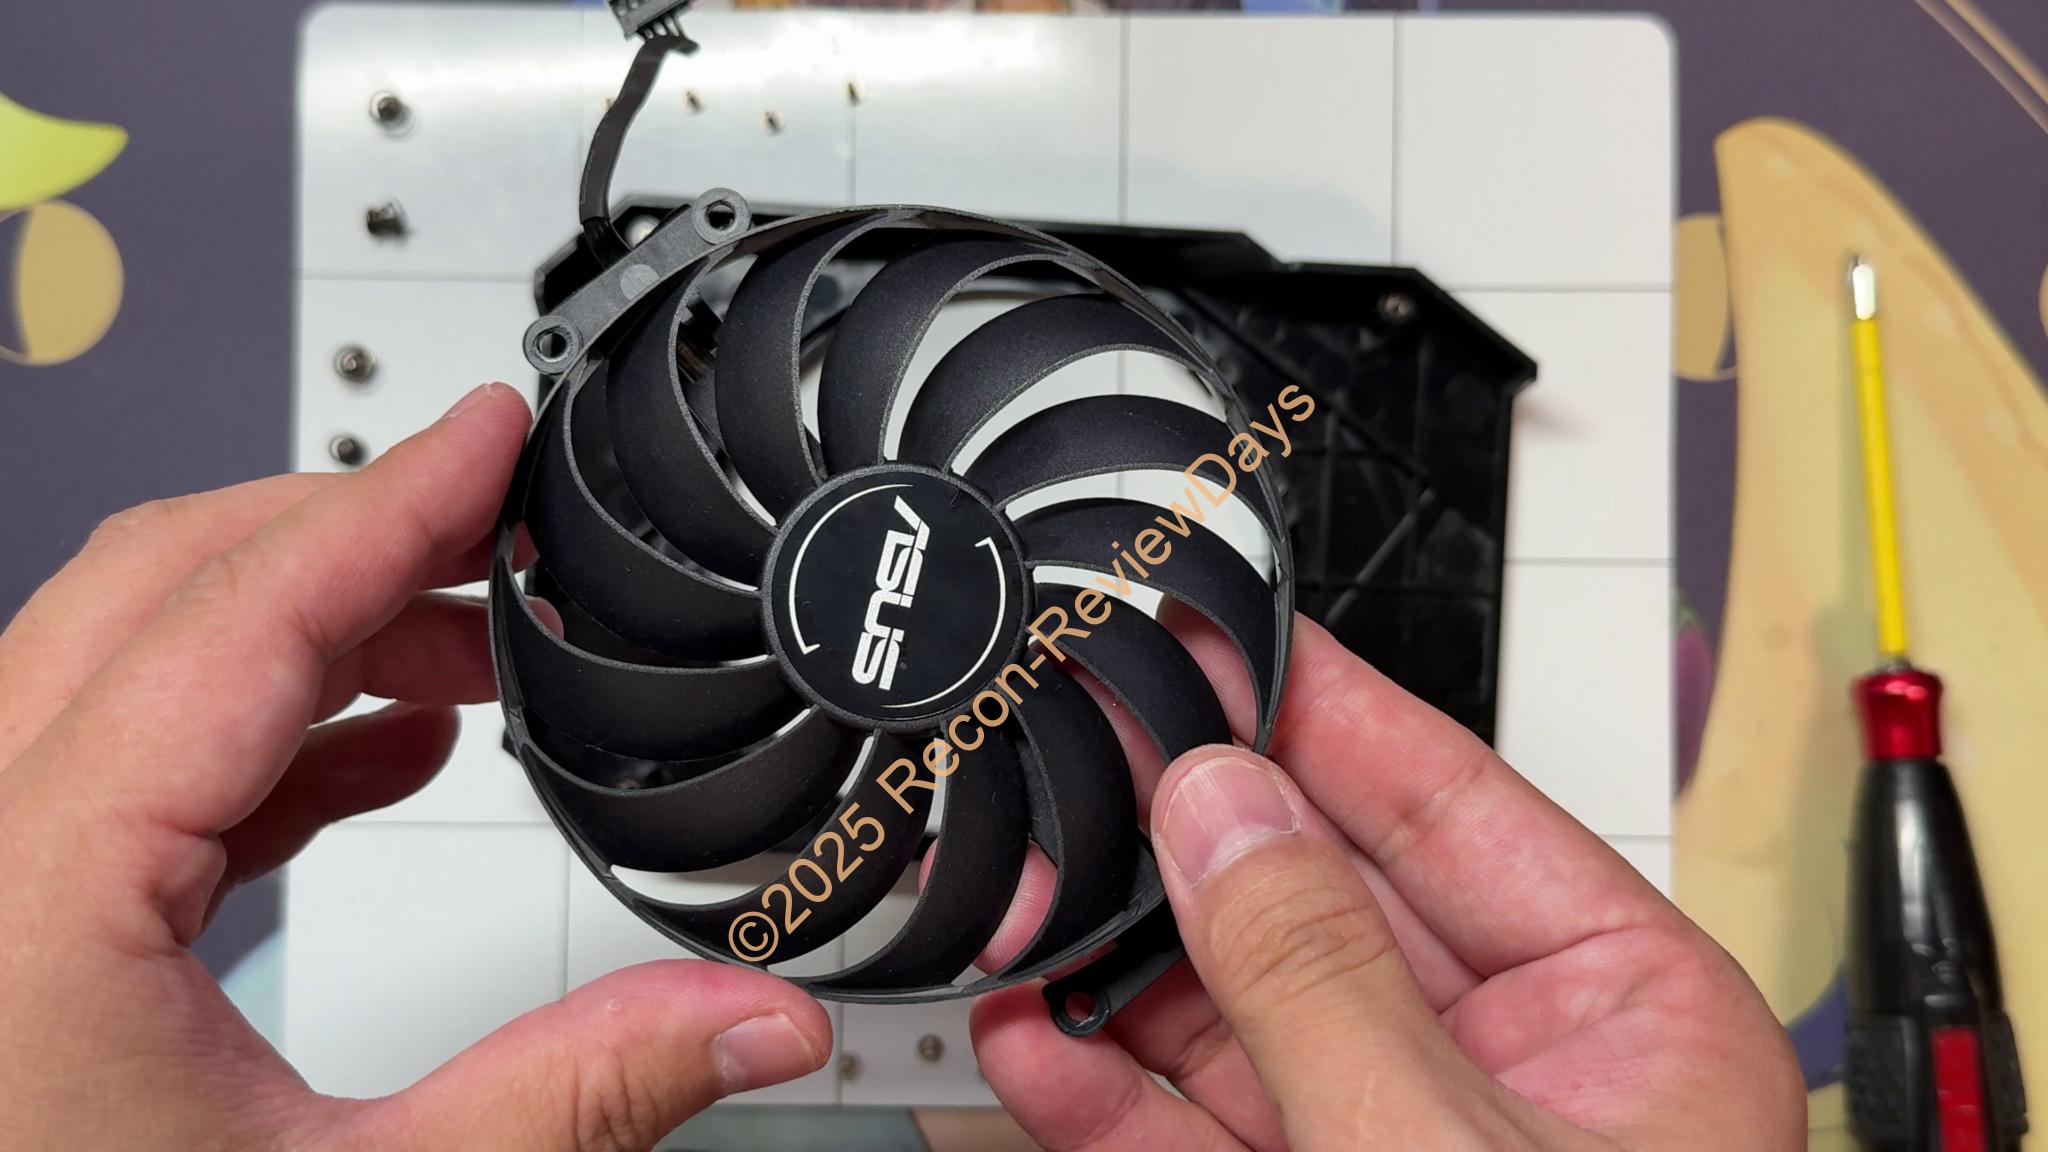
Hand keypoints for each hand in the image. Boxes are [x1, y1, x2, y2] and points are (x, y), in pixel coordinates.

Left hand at [0, 383, 828, 1151]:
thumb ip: (576, 1095)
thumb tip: (756, 1020)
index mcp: (30, 899)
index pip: (239, 618)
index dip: (390, 501)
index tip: (490, 431)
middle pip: (159, 590)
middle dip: (350, 533)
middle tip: (502, 520)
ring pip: (127, 659)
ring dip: (307, 628)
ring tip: (473, 644)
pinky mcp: (6, 923)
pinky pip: (123, 759)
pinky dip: (260, 727)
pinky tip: (383, 747)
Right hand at [971, 610, 1804, 1149]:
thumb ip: (1317, 971)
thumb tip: (1223, 806)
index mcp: (1620, 1010)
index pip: (1445, 801)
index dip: (1316, 711)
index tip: (1209, 640)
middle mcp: (1510, 1069)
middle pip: (1315, 901)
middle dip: (1182, 848)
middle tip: (1073, 767)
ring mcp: (1397, 1148)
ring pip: (1231, 1016)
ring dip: (1112, 973)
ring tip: (1013, 909)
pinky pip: (1191, 1132)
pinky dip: (1100, 1096)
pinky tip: (1023, 1048)